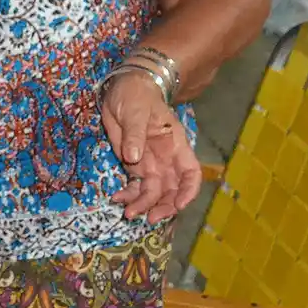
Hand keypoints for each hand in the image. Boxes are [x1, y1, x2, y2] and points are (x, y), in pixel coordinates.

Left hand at [101, 70, 201, 222]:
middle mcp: (166, 159)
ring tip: (128, 213)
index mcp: (175, 145)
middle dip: (163, 206)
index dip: (188, 191)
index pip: (190, 173)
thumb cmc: (136, 96)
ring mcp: (150, 164)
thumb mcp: (135, 111)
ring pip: (153, 192)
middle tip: (148, 217)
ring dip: (143, 205)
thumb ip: (135, 134)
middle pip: (172, 189)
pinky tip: (117, 199)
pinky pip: (134, 186)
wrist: (122, 90)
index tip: (178, 205)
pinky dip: (128, 196)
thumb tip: (134, 157)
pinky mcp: (133, 165)